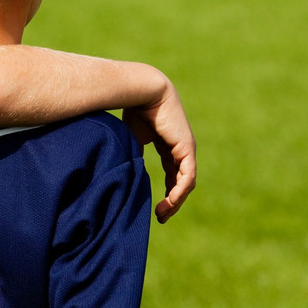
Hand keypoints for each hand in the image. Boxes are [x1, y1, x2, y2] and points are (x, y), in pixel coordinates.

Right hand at [122, 78, 194, 221]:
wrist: (143, 90)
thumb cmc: (133, 108)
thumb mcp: (131, 138)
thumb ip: (131, 154)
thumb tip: (121, 172)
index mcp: (167, 143)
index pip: (171, 172)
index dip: (166, 190)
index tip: (156, 207)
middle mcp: (180, 147)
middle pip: (180, 180)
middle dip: (171, 200)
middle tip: (161, 216)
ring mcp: (185, 148)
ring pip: (185, 182)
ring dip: (175, 201)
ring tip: (163, 214)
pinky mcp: (186, 148)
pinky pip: (187, 176)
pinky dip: (178, 192)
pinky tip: (169, 202)